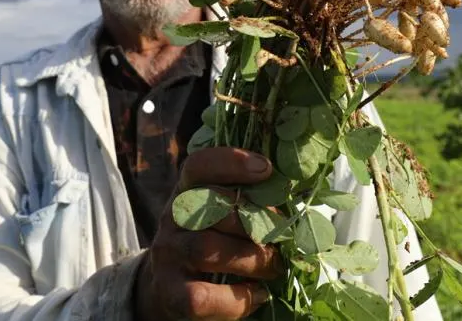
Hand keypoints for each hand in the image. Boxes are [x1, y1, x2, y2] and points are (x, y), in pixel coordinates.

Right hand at [135, 147, 283, 319]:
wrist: (177, 292)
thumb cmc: (219, 245)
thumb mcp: (228, 216)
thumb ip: (250, 202)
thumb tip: (294, 195)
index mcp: (188, 191)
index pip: (198, 166)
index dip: (230, 162)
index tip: (266, 168)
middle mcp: (172, 219)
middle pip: (211, 209)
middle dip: (256, 223)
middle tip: (284, 238)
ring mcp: (167, 256)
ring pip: (207, 249)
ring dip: (252, 259)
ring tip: (276, 268)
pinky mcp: (170, 293)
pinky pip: (202, 296)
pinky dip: (237, 299)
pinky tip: (258, 294)